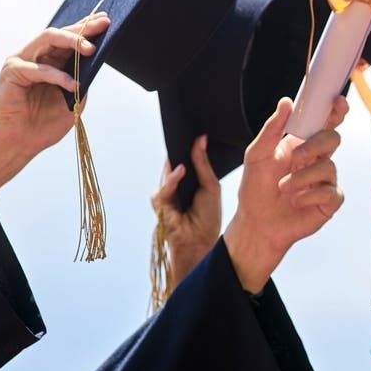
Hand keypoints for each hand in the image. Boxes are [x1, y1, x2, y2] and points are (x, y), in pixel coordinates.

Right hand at [0, 14, 111, 161]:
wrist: (17, 144)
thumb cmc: (42, 124)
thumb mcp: (72, 99)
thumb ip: (82, 79)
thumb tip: (97, 61)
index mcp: (49, 61)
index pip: (69, 39)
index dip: (86, 28)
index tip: (106, 21)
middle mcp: (35, 56)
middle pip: (60, 34)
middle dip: (83, 28)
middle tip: (103, 24)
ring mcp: (22, 61)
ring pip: (47, 39)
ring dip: (71, 41)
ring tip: (90, 49)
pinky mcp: (12, 72)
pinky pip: (39, 68)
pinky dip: (58, 76)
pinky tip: (73, 85)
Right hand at [151, 136, 221, 290]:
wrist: (201, 242)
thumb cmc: (208, 217)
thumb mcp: (210, 186)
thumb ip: (202, 164)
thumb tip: (200, 139)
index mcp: (189, 181)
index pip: (184, 159)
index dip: (186, 145)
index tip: (192, 128)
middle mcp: (176, 187)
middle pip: (173, 163)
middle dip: (178, 149)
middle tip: (184, 130)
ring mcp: (167, 196)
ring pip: (167, 173)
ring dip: (176, 162)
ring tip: (184, 146)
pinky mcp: (160, 206)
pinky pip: (164, 189)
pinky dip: (172, 180)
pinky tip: (181, 170)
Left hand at [223, 96, 348, 292]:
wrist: (256, 223)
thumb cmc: (255, 188)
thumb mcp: (257, 154)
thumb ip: (272, 128)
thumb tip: (286, 102)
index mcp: (303, 144)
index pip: (325, 122)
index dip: (336, 110)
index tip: (337, 101)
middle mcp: (317, 159)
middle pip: (333, 139)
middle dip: (315, 146)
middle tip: (295, 158)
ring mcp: (326, 180)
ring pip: (329, 167)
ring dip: (303, 178)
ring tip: (283, 188)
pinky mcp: (329, 202)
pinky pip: (331, 192)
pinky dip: (310, 196)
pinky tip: (296, 202)